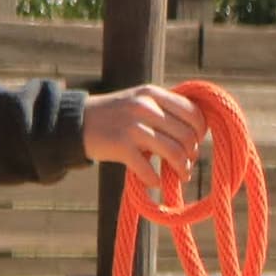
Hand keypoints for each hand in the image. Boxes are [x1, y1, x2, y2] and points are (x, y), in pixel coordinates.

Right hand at [83, 85, 208, 193]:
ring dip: (182, 168)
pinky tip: (155, 181)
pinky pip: (149, 170)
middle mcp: (144, 107)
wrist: (74, 122)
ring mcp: (132, 127)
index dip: (200, 131)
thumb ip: (166, 110)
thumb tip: (200, 130)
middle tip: (187, 162)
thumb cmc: (115, 115)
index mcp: (152, 94)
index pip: (193, 113)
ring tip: (181, 174)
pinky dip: (156, 179)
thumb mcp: (140, 101)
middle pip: (186, 136)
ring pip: (175, 153)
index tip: (195, 141)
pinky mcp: (120, 146)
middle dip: (192, 153)